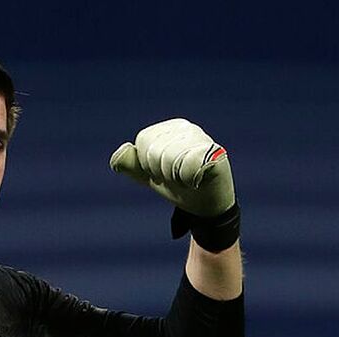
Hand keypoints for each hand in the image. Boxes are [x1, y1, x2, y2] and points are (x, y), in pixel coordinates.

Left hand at [109, 118, 234, 217]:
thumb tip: (122, 150)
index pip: (143, 140)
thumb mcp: (149, 176)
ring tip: (186, 180)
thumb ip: (131, 165)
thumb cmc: (179, 186)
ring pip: (170, 158)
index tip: (163, 172)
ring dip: (175, 178)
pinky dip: (189, 181)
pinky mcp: (216, 155)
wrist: (206, 207)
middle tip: (177, 178)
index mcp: (171, 128)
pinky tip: (197, 181)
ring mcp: (204, 140)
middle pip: (154, 150)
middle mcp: (188, 128)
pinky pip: (189, 167)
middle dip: (161, 172)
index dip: (147, 164)